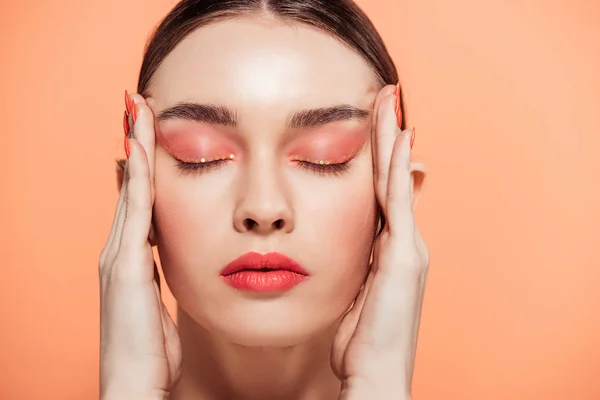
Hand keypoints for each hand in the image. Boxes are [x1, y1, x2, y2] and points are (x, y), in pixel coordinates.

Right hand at [98, 94, 180, 399]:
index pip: (140, 199)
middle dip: (134, 144)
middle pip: (129, 185)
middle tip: (138, 105)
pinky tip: (139, 151)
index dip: (145, 164)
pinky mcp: (125, 267)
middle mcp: (121, 250)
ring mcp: (119, 257)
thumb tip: (171, 256)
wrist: (135, 385)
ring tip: (137, 111)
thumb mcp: (161, 304)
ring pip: (129, 190)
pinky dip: (136, 179)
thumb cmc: (152, 351)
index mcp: (133, 258)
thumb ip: (164, 275)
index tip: (153, 131)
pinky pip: (134, 213)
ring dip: (134, 149)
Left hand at [331, 85, 428, 398]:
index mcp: (387, 251)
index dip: (377, 158)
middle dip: (388, 137)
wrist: (374, 376)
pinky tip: (394, 137)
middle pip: (391, 178)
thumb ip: (349, 269)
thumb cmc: (359, 344)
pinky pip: (397, 200)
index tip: (371, 126)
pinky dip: (396, 167)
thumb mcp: (351, 297)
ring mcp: (406, 248)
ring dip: (391, 140)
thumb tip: (334, 250)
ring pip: (395, 181)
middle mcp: (402, 243)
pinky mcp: (403, 256)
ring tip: (388, 102)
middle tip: (386, 97)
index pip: (380, 193)